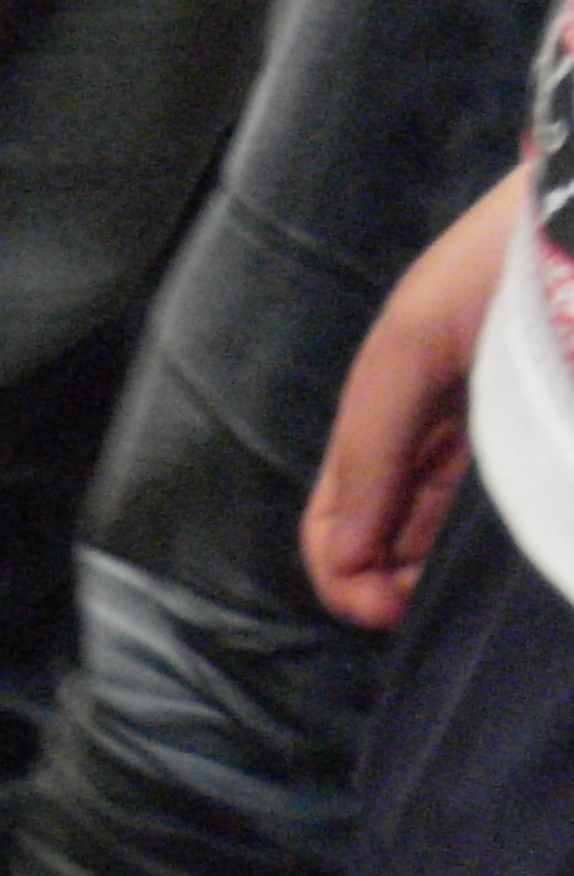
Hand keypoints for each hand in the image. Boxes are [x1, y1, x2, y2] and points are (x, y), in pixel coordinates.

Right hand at [302, 162, 519, 630]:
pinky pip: (500, 511)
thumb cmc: (500, 266)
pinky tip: (500, 556)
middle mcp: (432, 439)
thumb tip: (343, 557)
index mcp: (385, 415)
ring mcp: (491, 445)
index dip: (340, 573)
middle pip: (383, 538)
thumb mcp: (409, 346)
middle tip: (423, 606)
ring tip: (464, 588)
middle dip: (387, 582)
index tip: (380, 608)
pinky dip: (483, 547)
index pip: (335, 520)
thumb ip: (369, 450)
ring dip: (434, 574)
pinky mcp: (540, 442)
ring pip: (438, 536)